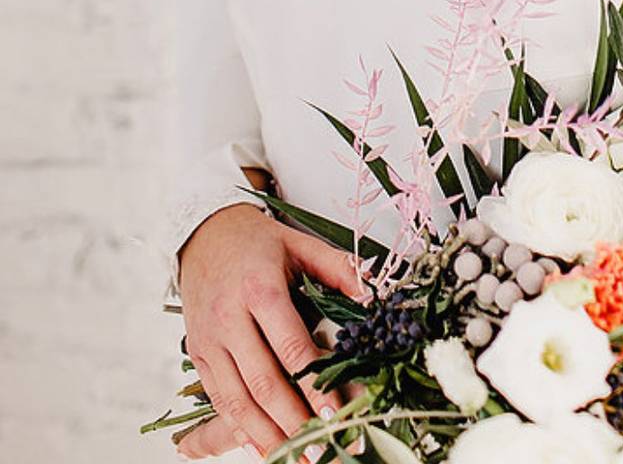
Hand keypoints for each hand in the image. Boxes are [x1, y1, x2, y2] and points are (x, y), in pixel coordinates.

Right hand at [176, 204, 362, 459]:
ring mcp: (210, 340)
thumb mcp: (301, 244)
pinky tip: (262, 445)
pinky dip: (239, 426)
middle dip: (293, 421)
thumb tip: (372, 294)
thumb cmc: (257, 241)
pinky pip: (218, 396)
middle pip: (263, 381)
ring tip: (295, 457)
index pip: (291, 348)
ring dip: (267, 433)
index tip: (335, 412)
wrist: (203, 233)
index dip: (314, 385)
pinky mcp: (198, 352)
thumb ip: (339, 268)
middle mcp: (230, 319)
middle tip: (320, 448)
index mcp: (260, 291)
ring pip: (237, 398)